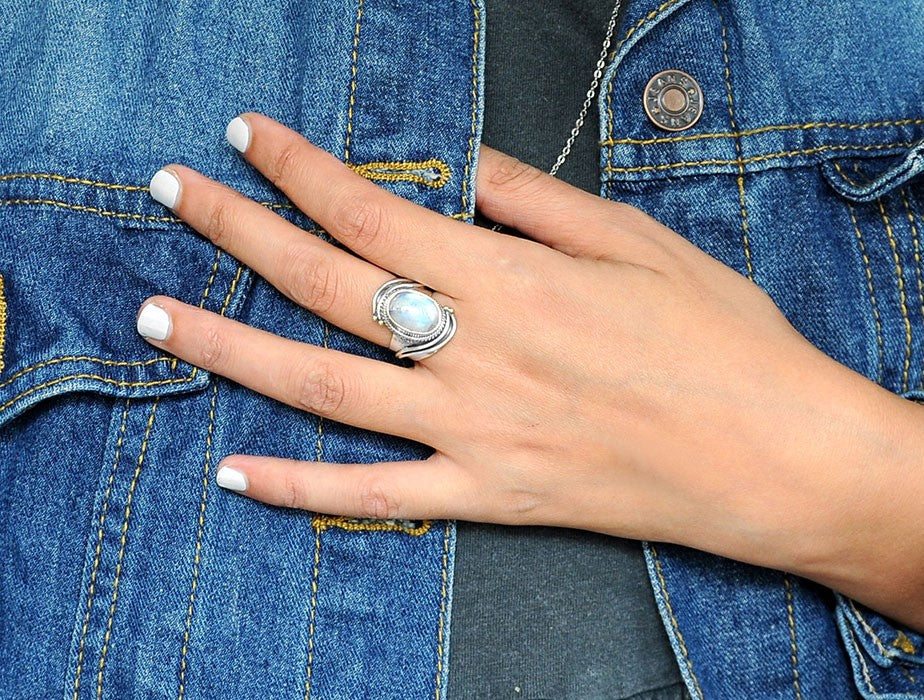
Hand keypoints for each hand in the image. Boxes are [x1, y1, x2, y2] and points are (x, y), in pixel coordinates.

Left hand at [139, 112, 923, 628]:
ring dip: (230, 348)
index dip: (302, 169)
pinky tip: (234, 472)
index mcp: (511, 280)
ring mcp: (473, 431)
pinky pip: (376, 495)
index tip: (249, 136)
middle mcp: (474, 354)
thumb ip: (536, 204)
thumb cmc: (723, 343)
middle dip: (238, 230)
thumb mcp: (639, 244)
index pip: (374, 212)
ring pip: (324, 387)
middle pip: (326, 284)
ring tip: (156, 319)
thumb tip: (461, 171)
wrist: (778, 456)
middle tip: (174, 193)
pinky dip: (299, 487)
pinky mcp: (490, 495)